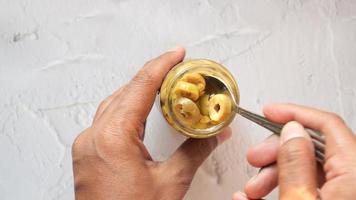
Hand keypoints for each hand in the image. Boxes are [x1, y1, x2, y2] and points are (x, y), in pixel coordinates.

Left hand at [71, 47, 231, 199]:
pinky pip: (108, 120)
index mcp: (112, 138)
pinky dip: (128, 109)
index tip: (177, 54)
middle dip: (153, 77)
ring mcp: (87, 146)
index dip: (162, 66)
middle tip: (177, 68)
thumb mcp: (170, 183)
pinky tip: (142, 110)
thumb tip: (213, 135)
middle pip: (126, 92)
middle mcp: (93, 138)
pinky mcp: (88, 155)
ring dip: (139, 92)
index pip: (140, 88)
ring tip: (164, 84)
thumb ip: (194, 152)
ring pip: (115, 104)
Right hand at [232, 104, 355, 199]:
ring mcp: (346, 192)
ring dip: (275, 173)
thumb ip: (296, 163)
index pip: (327, 125)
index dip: (293, 114)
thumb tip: (291, 131)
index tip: (270, 112)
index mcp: (355, 171)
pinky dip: (285, 186)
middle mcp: (355, 179)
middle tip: (256, 157)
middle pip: (313, 147)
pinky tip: (259, 196)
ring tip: (253, 189)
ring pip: (308, 168)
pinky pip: (310, 186)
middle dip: (277, 150)